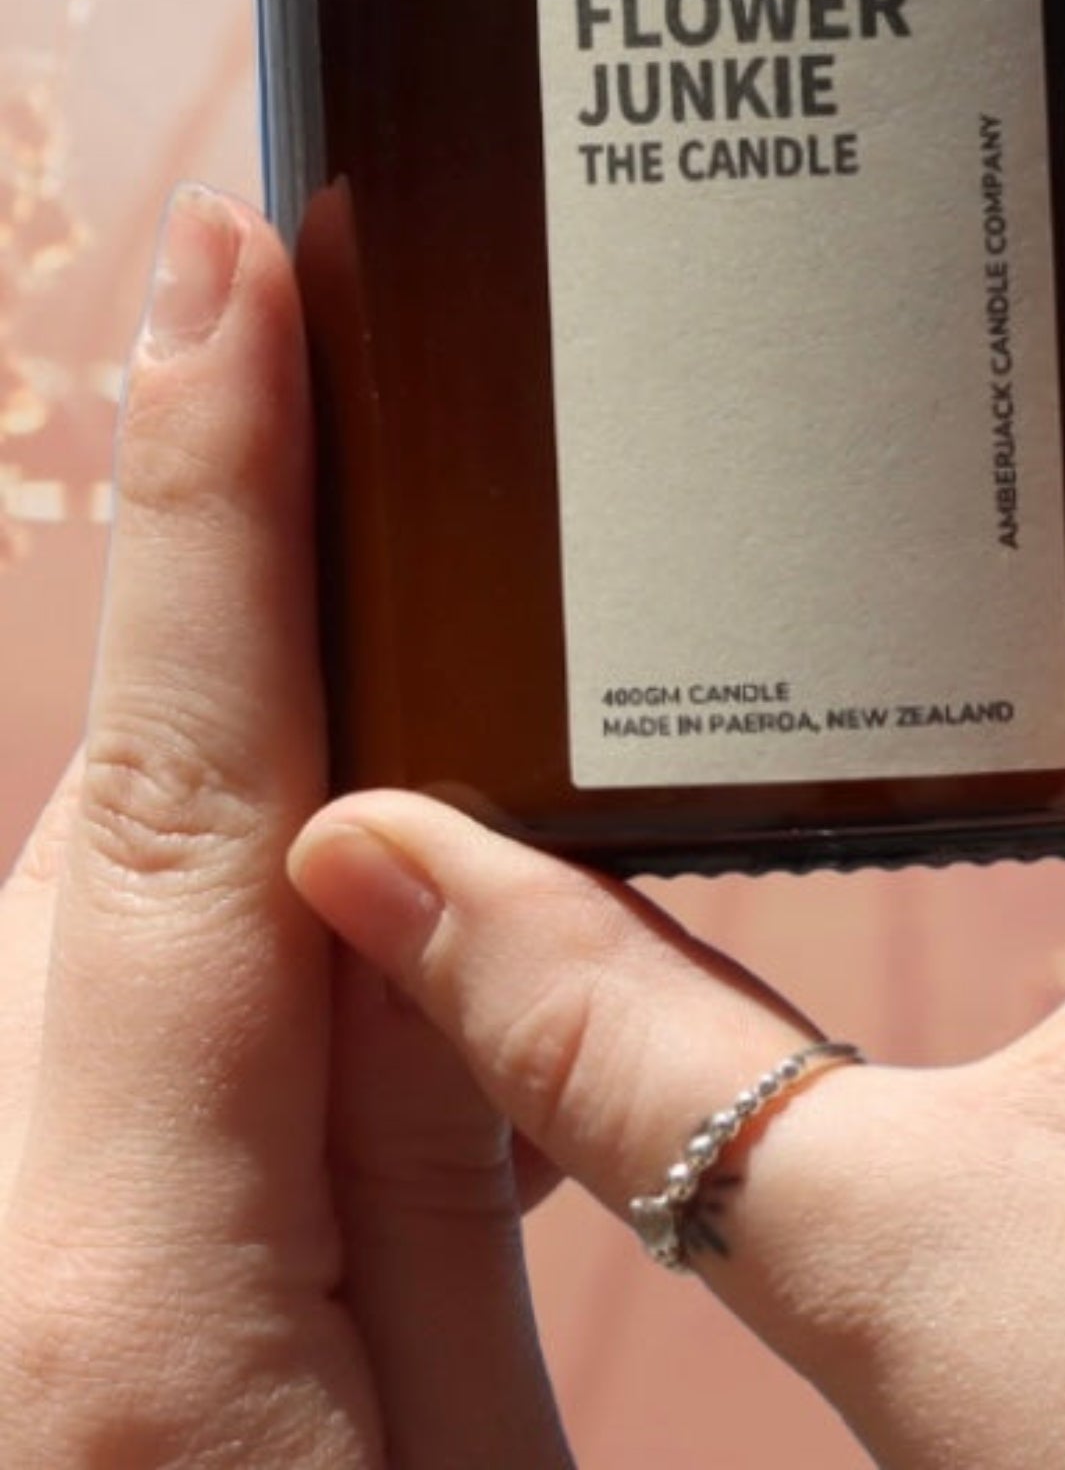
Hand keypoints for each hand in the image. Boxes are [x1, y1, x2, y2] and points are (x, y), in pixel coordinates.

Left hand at [0, 195, 571, 1468]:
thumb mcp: (450, 1427)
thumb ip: (436, 1145)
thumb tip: (429, 873)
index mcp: (128, 1276)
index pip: (192, 793)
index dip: (213, 515)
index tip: (226, 279)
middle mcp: (1, 1205)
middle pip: (130, 814)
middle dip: (224, 568)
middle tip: (296, 330)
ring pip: (115, 890)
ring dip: (232, 707)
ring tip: (330, 510)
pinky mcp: (23, 1219)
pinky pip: (112, 987)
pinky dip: (219, 866)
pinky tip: (334, 838)